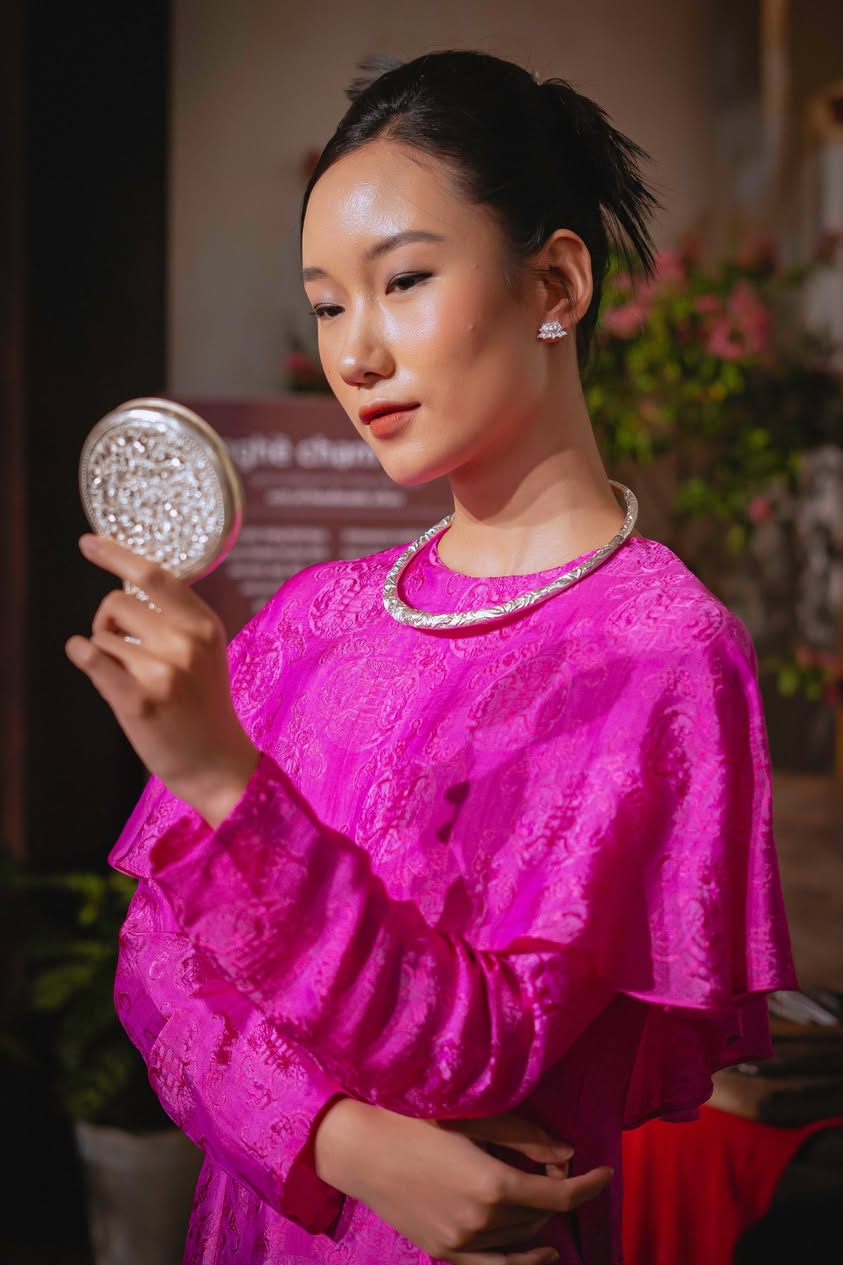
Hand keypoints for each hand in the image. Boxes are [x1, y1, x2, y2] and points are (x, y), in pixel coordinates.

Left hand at [66, 534, 258, 825]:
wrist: (217, 763)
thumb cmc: (204, 706)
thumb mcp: (205, 652)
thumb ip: (175, 619)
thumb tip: (127, 583)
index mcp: (204, 625)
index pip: (155, 576)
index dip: (117, 554)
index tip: (89, 542)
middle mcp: (186, 643)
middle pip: (117, 603)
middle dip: (108, 621)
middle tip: (122, 648)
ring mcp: (164, 671)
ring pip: (102, 636)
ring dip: (104, 652)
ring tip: (129, 678)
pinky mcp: (140, 700)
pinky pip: (92, 658)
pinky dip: (81, 654)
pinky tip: (84, 658)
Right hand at [314, 1098, 611, 1263]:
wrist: (362, 1149)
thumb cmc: (415, 1120)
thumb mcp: (473, 1118)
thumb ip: (525, 1137)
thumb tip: (568, 1155)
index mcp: (492, 1183)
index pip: (560, 1196)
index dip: (589, 1185)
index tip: (606, 1172)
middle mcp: (482, 1221)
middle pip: (542, 1216)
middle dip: (557, 1192)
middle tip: (552, 1166)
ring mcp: (462, 1243)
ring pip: (523, 1241)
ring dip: (540, 1219)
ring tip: (541, 1195)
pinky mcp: (445, 1253)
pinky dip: (524, 1261)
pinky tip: (542, 1253)